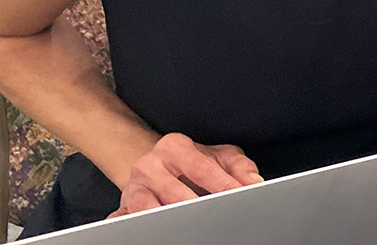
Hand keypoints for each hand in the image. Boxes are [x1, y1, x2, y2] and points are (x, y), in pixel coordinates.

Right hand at [108, 133, 261, 216]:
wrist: (158, 164)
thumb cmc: (194, 162)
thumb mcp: (220, 157)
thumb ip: (240, 168)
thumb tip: (254, 183)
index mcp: (176, 146)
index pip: (202, 168)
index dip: (222, 184)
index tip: (237, 197)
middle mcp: (151, 164)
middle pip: (174, 190)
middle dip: (195, 206)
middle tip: (213, 216)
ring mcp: (134, 186)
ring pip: (146, 206)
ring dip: (164, 217)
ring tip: (182, 226)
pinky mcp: (122, 206)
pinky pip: (122, 218)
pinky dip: (130, 225)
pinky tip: (145, 230)